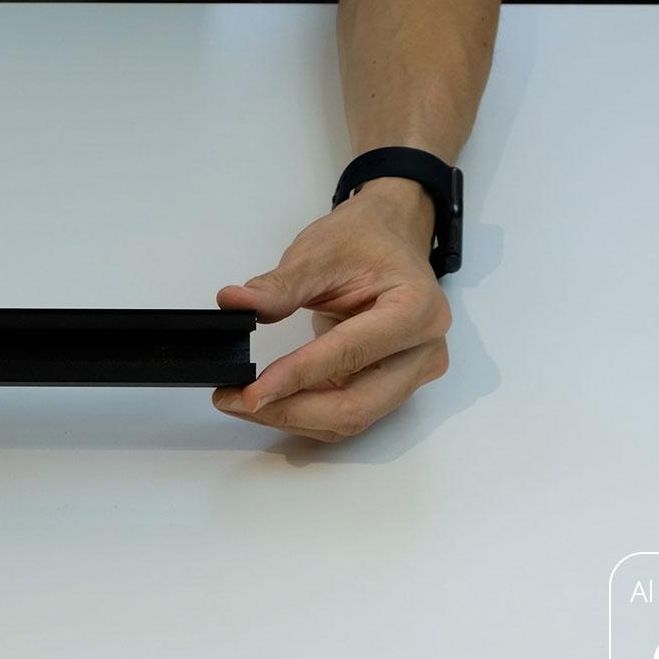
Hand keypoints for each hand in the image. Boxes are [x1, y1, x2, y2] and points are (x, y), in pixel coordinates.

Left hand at [212, 178, 451, 440]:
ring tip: (241, 401)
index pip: (348, 355)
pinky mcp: (391, 387)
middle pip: (354, 406)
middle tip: (236, 402)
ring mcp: (410, 375)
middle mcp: (422, 352)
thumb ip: (278, 287)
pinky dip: (304, 413)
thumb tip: (235, 304)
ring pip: (349, 419)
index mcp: (415, 310)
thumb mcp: (317, 253)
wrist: (390, 239)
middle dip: (290, 411)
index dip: (294, 377)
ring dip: (292, 417)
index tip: (249, 392)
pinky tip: (269, 400)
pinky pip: (346, 413)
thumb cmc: (364, 241)